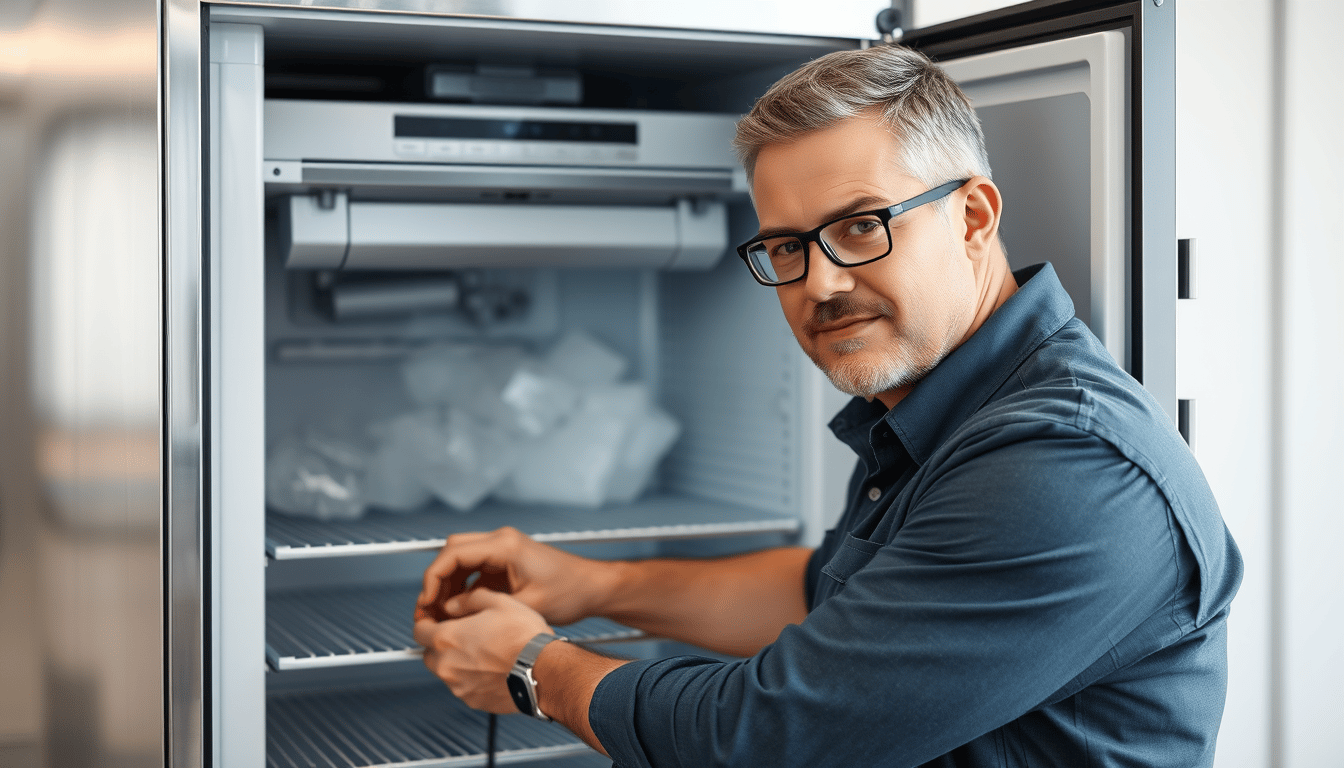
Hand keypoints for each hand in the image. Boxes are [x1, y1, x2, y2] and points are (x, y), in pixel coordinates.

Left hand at [412, 587, 550, 713]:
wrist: (543, 670)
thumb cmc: (524, 637)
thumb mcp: (498, 601)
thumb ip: (468, 600)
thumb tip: (453, 605)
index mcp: (447, 639)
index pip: (418, 631)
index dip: (426, 622)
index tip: (436, 621)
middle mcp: (447, 666)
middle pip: (429, 654)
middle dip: (441, 644)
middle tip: (463, 635)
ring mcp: (459, 687)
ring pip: (447, 672)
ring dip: (458, 662)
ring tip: (485, 652)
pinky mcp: (473, 701)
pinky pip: (465, 687)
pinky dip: (473, 678)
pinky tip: (493, 668)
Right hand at [415, 526, 612, 625]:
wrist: (593, 588)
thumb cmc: (570, 592)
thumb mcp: (526, 606)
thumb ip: (484, 608)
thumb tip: (450, 611)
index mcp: (505, 545)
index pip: (453, 553)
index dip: (433, 578)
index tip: (425, 602)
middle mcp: (502, 541)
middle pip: (452, 552)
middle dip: (436, 580)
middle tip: (428, 609)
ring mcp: (504, 549)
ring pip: (461, 560)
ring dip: (448, 584)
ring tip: (440, 613)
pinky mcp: (506, 560)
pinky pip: (474, 569)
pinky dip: (463, 586)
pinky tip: (459, 609)